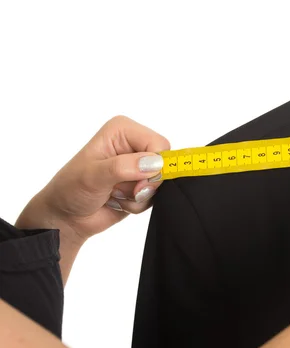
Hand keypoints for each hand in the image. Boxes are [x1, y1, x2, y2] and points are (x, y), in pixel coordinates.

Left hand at [19, 115, 169, 242]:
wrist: (65, 217)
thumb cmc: (70, 190)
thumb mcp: (93, 176)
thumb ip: (123, 167)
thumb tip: (155, 164)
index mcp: (123, 131)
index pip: (159, 143)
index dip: (155, 165)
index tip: (138, 182)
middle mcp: (133, 144)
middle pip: (165, 163)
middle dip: (147, 183)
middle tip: (122, 190)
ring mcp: (139, 165)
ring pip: (161, 182)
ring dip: (140, 196)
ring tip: (115, 194)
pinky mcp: (142, 184)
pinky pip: (156, 195)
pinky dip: (139, 204)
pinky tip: (119, 201)